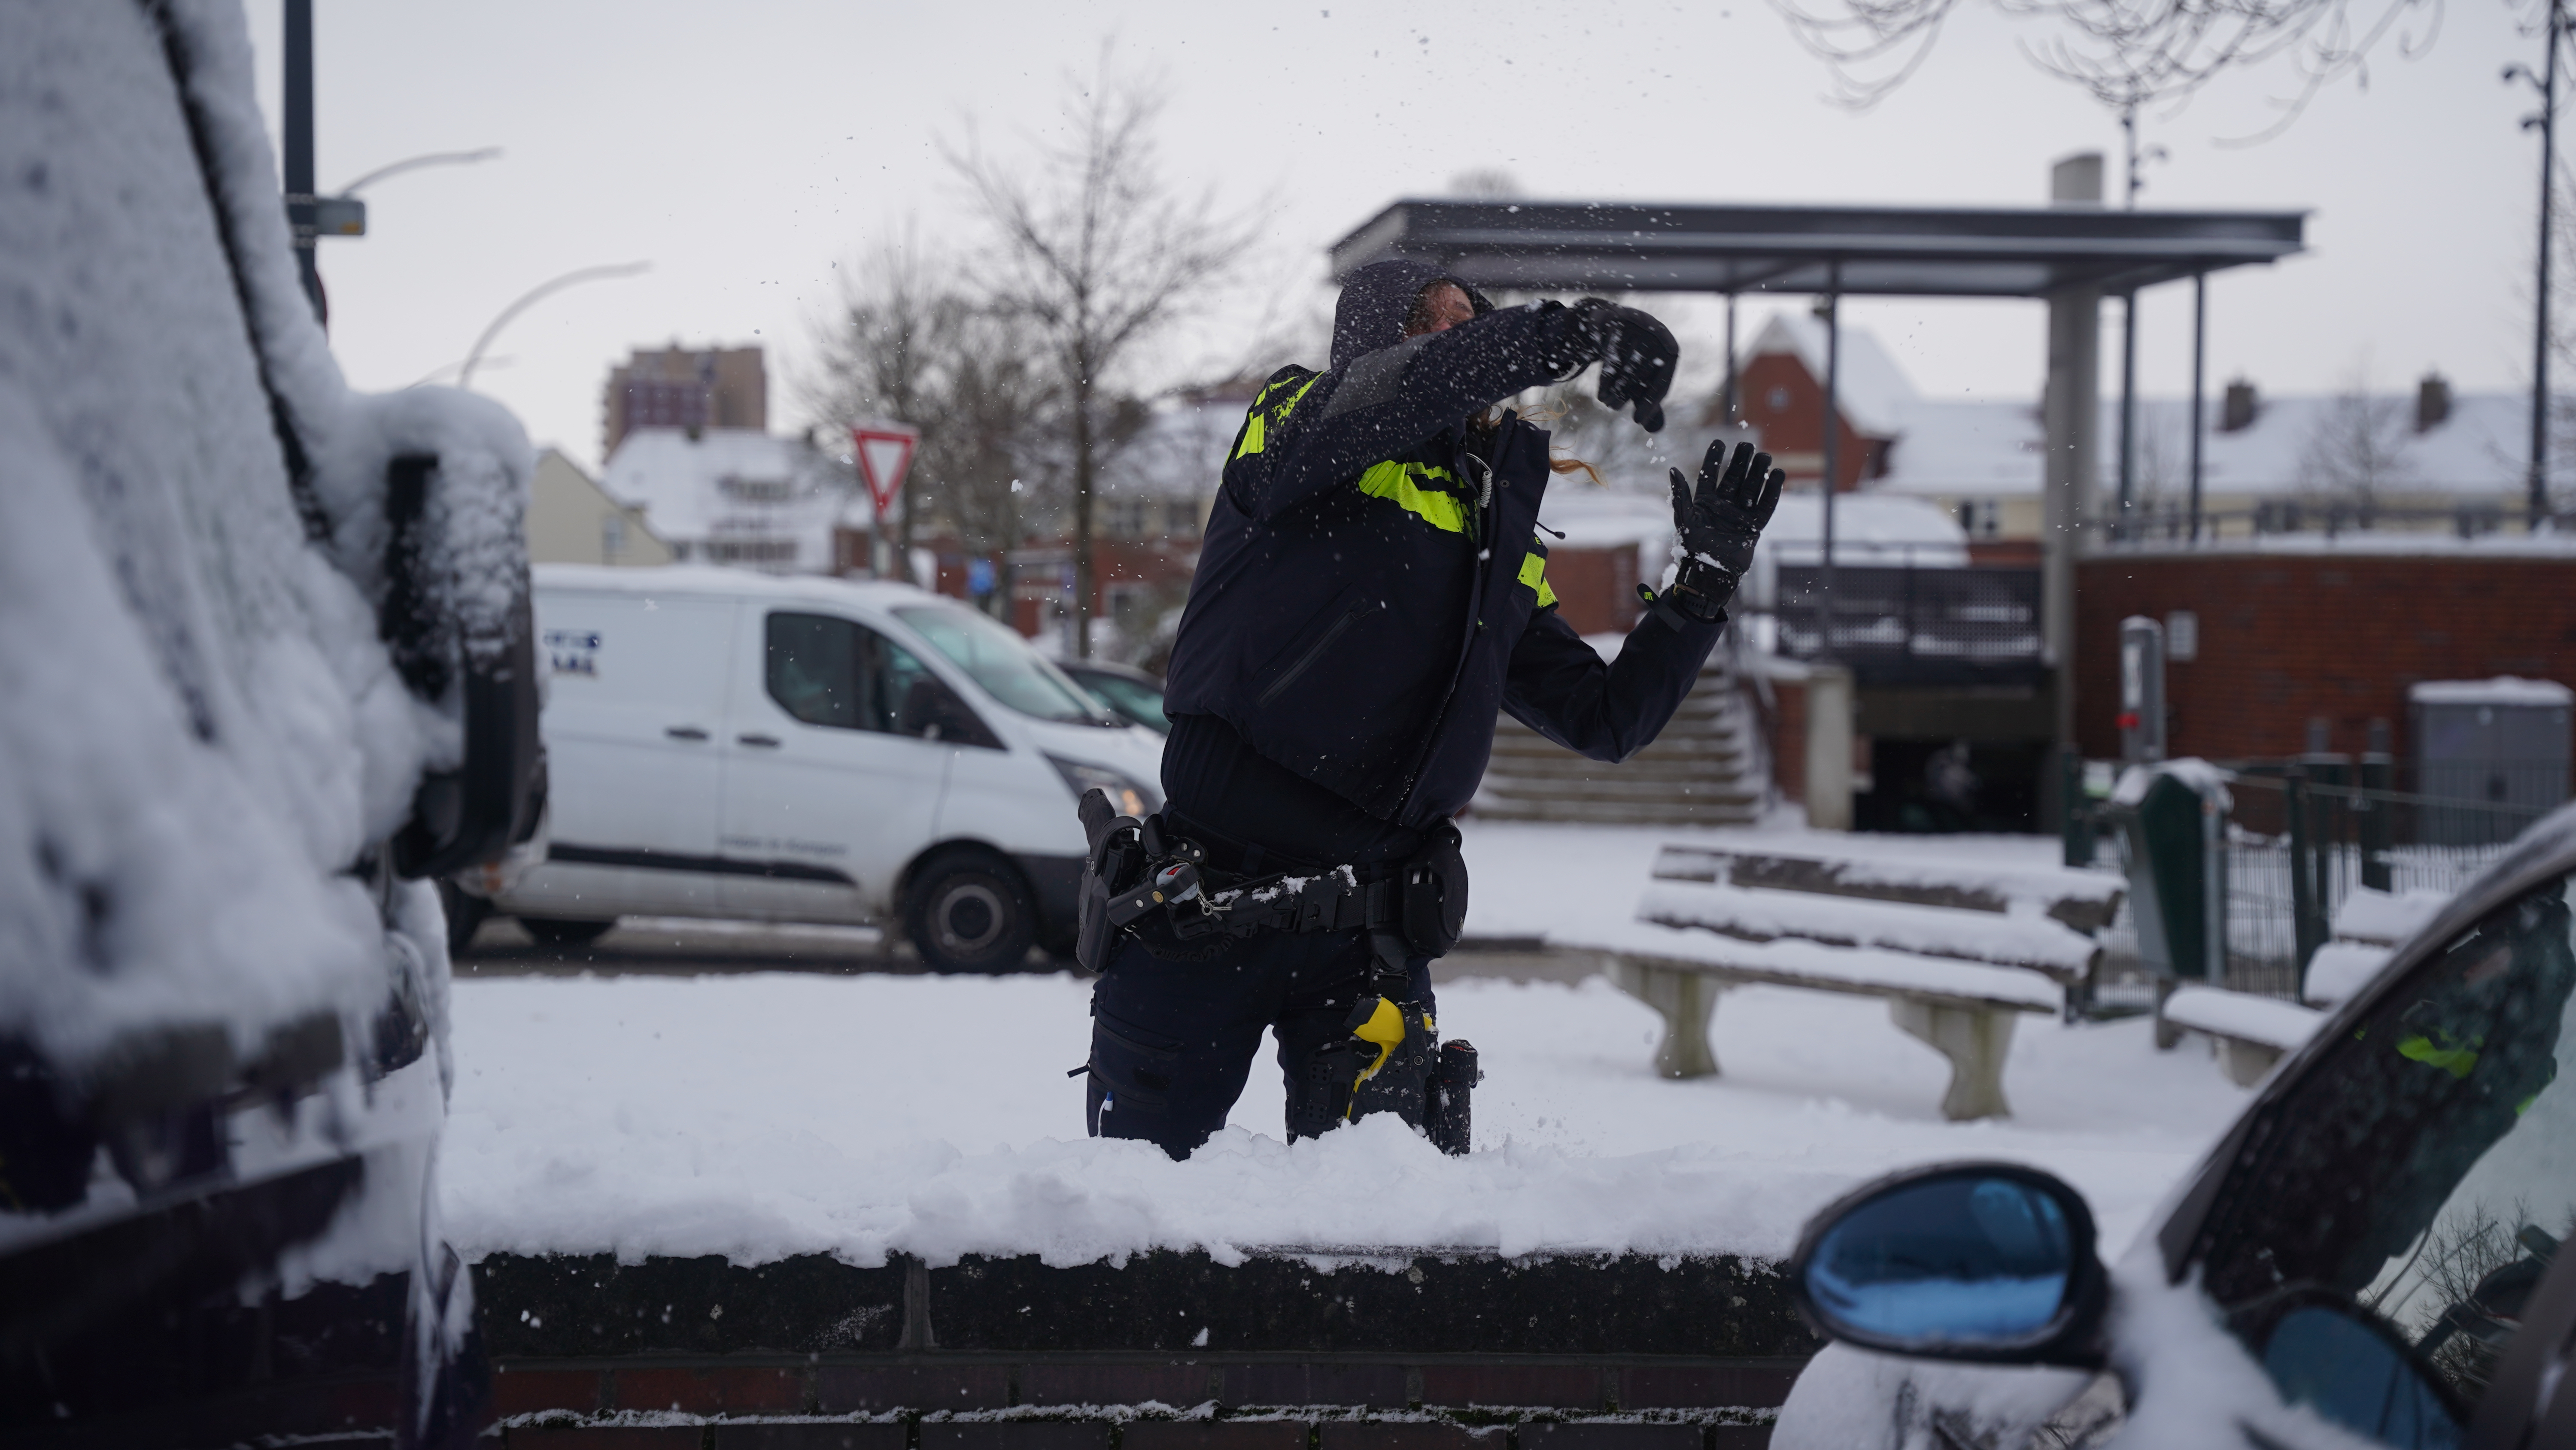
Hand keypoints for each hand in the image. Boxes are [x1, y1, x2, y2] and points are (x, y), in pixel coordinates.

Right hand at [1566, 299, 1676, 431]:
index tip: (1638, 421)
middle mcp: (1655, 332)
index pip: (1663, 379)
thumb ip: (1650, 402)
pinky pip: (1608, 351)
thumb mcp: (1643, 380)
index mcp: (1669, 348)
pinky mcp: (1614, 318)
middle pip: (1642, 370)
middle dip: (1627, 393)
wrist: (1614, 326)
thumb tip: (1656, 429)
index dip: (1651, 402)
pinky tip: (1602, 391)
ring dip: (1614, 387)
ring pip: (1624, 362)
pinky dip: (1605, 375)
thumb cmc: (1635, 358)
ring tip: (1608, 403)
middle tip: (1616, 409)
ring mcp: (1635, 323)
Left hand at [1663, 440, 1784, 619]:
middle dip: (1741, 461)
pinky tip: (1778, 475)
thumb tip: (1672, 469)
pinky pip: (1766, 505)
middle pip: (1734, 478)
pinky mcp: (1755, 525)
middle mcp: (1724, 506)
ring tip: (1764, 456)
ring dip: (1758, 472)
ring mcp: (1740, 514)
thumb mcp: (1685, 519)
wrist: (1711, 571)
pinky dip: (1772, 490)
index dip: (1714, 459)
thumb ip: (1680, 495)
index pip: (1710, 475)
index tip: (1719, 442)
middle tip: (1747, 445)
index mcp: (1705, 503)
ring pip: (1751, 488)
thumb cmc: (1694, 548)